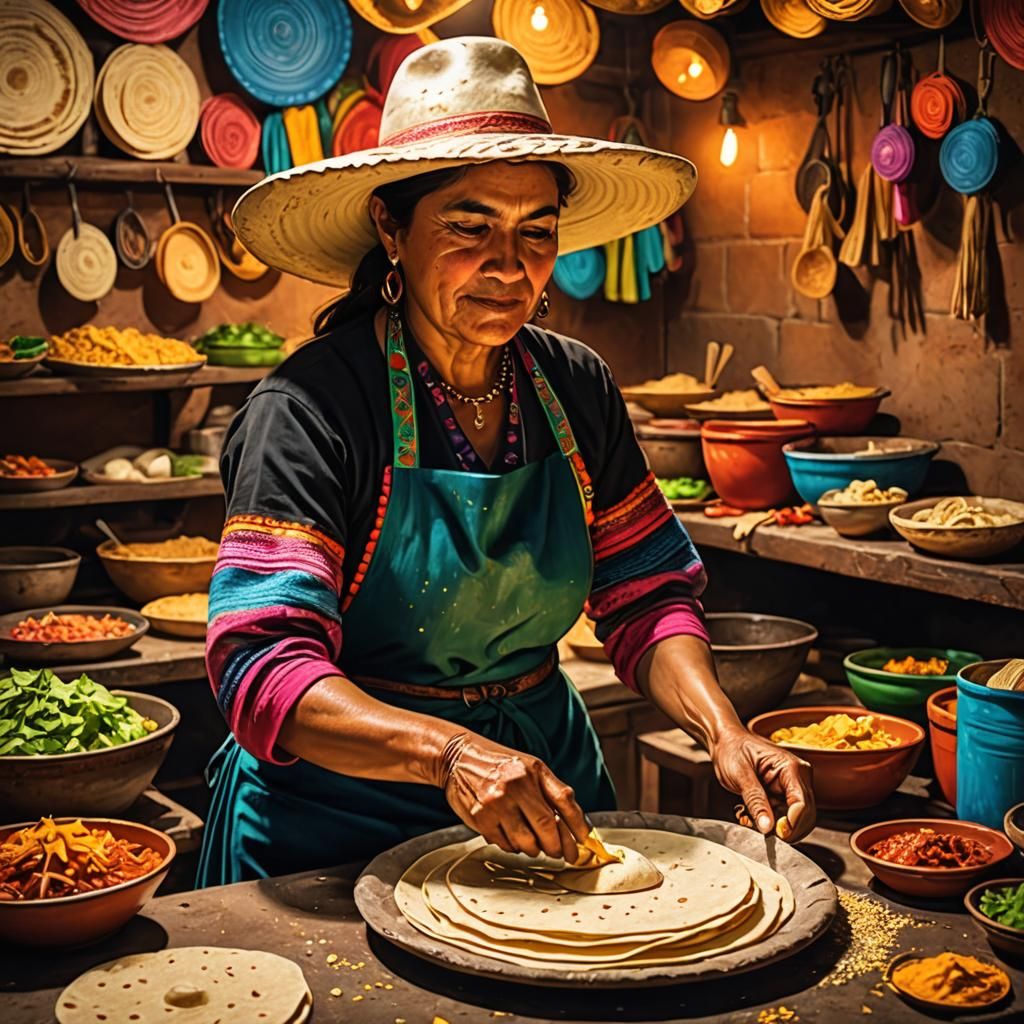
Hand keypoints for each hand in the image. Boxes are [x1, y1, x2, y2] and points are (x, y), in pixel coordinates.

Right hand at [437, 732, 587, 860]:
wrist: (459, 757)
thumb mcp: (530, 767)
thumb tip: (578, 825)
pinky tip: (511, 835)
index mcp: (533, 771)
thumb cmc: (500, 765)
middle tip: (559, 852)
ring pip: (527, 842)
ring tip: (533, 843)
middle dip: (557, 846)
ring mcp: (497, 803)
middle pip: (547, 827)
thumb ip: (552, 791)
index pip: (564, 801)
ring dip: (534, 849)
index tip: (586, 843)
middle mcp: (516, 785)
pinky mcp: (480, 818)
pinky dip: (513, 846)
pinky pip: (505, 845)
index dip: (579, 826)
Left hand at [710, 726, 815, 842]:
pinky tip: (750, 817)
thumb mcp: (740, 774)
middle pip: (805, 816)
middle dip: (784, 829)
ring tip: (749, 820)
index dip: (792, 823)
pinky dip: (768, 823)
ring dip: (773, 827)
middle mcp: (797, 778)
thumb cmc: (732, 749)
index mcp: (791, 767)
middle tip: (760, 830)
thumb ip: (755, 800)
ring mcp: (791, 788)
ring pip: (794, 821)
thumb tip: (767, 826)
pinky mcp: (782, 796)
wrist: (725, 742)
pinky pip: (782, 818)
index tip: (777, 834)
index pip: (802, 803)